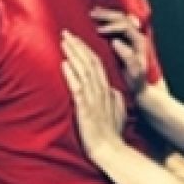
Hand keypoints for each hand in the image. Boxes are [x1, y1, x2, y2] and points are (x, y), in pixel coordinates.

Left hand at [61, 31, 126, 159]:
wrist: (112, 151)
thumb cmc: (113, 135)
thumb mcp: (119, 112)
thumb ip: (115, 98)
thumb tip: (112, 89)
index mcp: (108, 90)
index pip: (97, 64)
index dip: (86, 50)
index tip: (76, 40)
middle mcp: (102, 91)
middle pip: (90, 62)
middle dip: (78, 46)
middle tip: (66, 33)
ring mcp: (94, 99)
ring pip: (84, 71)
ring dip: (74, 55)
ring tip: (63, 42)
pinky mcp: (86, 109)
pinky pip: (78, 88)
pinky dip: (72, 75)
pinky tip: (65, 64)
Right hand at [90, 7, 150, 97]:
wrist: (140, 87)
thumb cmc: (136, 81)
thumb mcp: (133, 72)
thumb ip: (127, 57)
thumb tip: (115, 41)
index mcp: (140, 42)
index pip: (126, 27)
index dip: (112, 27)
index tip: (99, 30)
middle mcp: (137, 36)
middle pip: (123, 18)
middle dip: (107, 15)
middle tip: (92, 14)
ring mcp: (132, 36)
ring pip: (120, 18)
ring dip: (106, 14)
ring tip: (93, 12)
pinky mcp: (126, 39)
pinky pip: (117, 23)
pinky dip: (107, 19)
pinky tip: (97, 18)